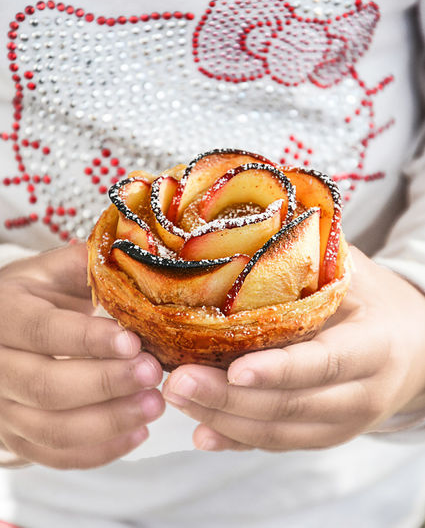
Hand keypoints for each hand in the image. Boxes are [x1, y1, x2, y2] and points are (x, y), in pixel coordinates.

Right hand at [0, 243, 163, 468]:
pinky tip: (137, 432)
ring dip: (109, 422)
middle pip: (46, 385)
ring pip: (51, 428)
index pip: (43, 331)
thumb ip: (85, 264)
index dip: (88, 339)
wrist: (2, 329)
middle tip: (153, 373)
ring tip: (154, 404)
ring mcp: (3, 407)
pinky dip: (100, 451)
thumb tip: (132, 252)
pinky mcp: (17, 437)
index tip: (133, 341)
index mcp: (5, 314)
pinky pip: (56, 455)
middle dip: (106, 383)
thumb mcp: (51, 271)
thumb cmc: (33, 297)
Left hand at [163, 247, 424, 451]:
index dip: (279, 370)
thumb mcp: (354, 272)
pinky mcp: (322, 436)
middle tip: (177, 381)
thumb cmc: (376, 300)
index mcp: (373, 349)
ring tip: (175, 395)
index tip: (234, 369)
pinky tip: (201, 432)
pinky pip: (276, 444)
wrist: (415, 347)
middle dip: (229, 399)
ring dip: (223, 419)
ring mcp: (341, 424)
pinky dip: (236, 440)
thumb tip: (252, 227)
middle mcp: (360, 396)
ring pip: (277, 433)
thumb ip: (313, 259)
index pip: (324, 364)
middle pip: (290, 406)